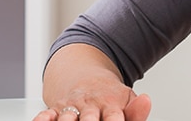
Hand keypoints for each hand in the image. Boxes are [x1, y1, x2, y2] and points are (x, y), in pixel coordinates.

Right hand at [32, 81, 150, 120]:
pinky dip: (44, 119)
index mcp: (110, 104)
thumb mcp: (126, 100)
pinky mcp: (57, 109)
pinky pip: (47, 114)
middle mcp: (89, 105)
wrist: (83, 75)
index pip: (115, 119)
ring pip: (67, 119)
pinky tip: (46, 120)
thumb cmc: (108, 96)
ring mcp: (72, 107)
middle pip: (89, 120)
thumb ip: (136, 111)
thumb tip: (146, 100)